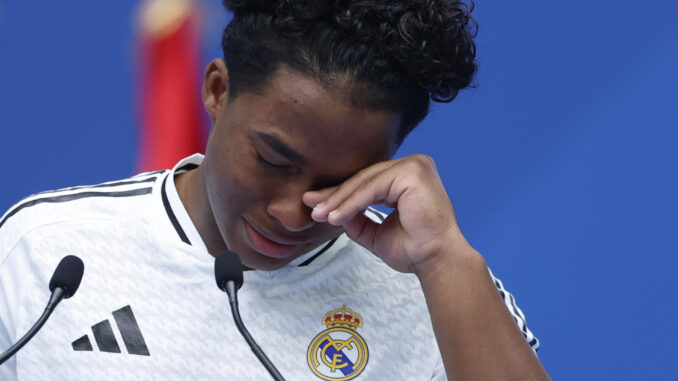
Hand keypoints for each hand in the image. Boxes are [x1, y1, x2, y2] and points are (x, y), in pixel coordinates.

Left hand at [303, 154, 468, 273]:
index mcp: (408, 177)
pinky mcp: (411, 172)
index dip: (341, 195)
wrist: (436, 261)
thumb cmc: (415, 249)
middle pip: (364, 179)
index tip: (316, 204)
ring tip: (320, 214)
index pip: (368, 182)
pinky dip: (351, 203)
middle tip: (311, 206)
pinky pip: (372, 188)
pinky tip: (336, 216)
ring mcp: (414, 166)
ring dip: (340, 200)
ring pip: (365, 182)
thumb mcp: (376, 232)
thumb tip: (331, 210)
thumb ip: (357, 219)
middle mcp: (413, 166)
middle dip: (335, 195)